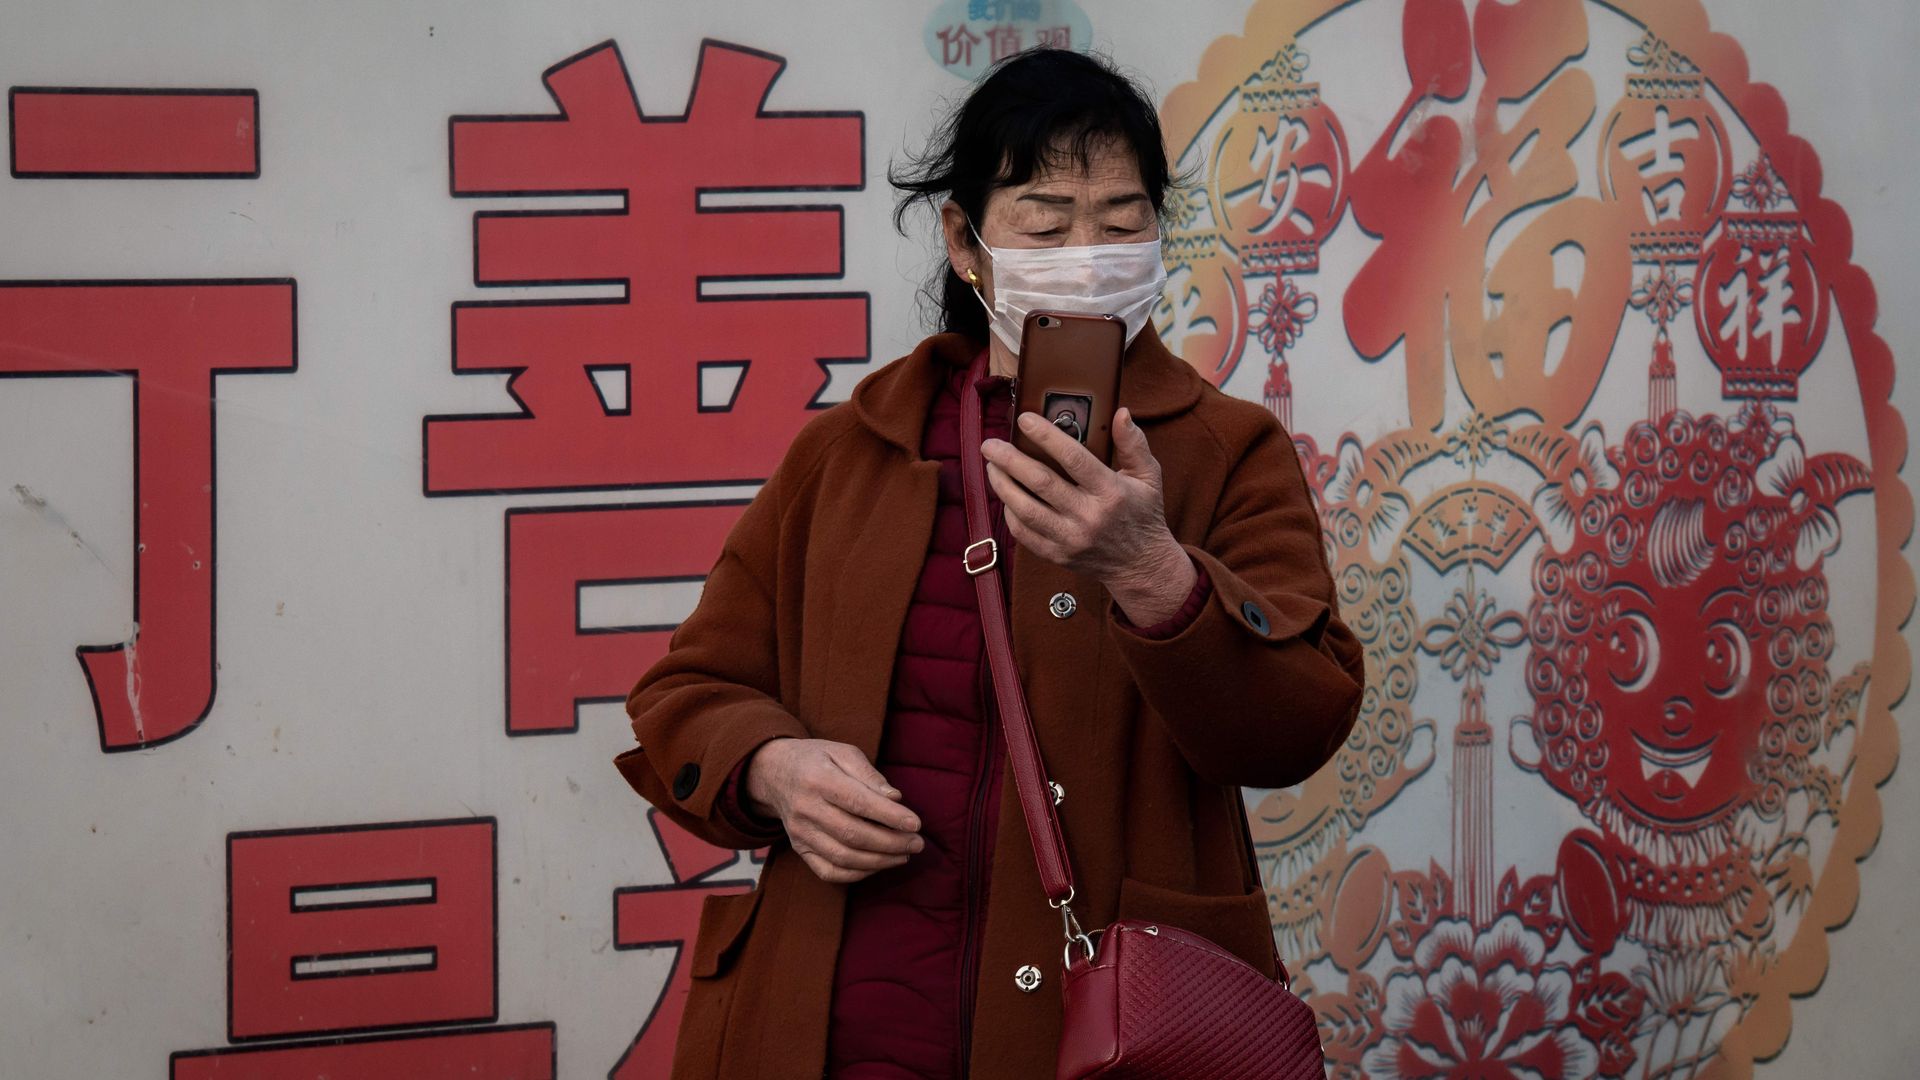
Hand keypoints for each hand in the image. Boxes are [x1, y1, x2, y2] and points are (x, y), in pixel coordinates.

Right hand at [743, 738, 923, 884]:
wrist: (774, 773)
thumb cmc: (817, 760)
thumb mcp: (843, 752)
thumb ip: (869, 775)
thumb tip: (895, 799)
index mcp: (818, 779)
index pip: (858, 802)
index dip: (889, 816)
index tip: (915, 824)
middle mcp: (806, 808)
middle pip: (853, 834)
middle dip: (891, 843)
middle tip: (917, 843)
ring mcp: (800, 833)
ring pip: (843, 857)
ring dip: (879, 861)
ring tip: (904, 855)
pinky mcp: (799, 849)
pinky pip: (829, 872)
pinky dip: (857, 874)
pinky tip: (878, 864)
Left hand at [980, 407, 1195, 623]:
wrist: (1140, 566)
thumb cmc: (1142, 514)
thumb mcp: (1148, 476)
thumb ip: (1133, 443)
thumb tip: (1121, 412)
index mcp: (1111, 492)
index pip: (1074, 458)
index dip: (1046, 436)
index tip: (1025, 419)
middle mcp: (1089, 517)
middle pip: (1040, 483)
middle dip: (1010, 460)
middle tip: (990, 444)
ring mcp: (1071, 539)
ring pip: (1026, 509)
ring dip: (1002, 485)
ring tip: (991, 466)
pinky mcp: (1058, 555)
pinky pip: (1024, 534)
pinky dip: (1010, 513)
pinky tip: (1005, 495)